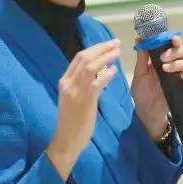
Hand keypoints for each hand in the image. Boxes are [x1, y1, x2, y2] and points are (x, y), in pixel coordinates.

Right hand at [47, 39, 121, 177]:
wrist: (66, 140)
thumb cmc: (71, 121)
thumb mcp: (72, 98)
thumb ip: (81, 84)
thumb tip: (97, 71)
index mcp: (64, 81)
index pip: (78, 58)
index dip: (94, 48)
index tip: (106, 44)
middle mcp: (68, 83)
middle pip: (84, 57)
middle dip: (101, 48)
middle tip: (116, 43)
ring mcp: (75, 91)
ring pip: (90, 66)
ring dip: (106, 57)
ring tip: (118, 52)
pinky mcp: (85, 100)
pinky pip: (97, 82)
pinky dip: (106, 74)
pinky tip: (115, 71)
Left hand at [131, 36, 182, 138]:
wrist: (146, 110)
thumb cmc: (142, 91)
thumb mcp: (139, 73)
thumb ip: (142, 57)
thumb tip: (139, 39)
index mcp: (163, 57)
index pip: (173, 44)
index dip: (174, 39)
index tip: (171, 39)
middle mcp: (174, 64)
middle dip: (176, 51)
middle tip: (163, 57)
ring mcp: (179, 75)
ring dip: (179, 62)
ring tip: (165, 68)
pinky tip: (181, 75)